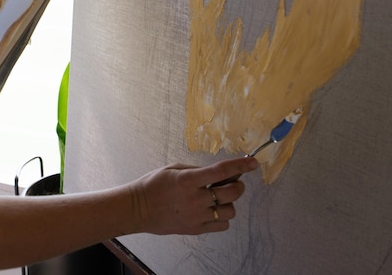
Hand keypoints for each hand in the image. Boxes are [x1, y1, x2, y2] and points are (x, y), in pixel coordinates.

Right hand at [130, 156, 258, 234]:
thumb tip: (218, 173)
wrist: (138, 208)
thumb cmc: (153, 185)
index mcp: (189, 180)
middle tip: (234, 182)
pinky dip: (222, 216)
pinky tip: (212, 209)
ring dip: (229, 202)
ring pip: (230, 211)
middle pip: (232, 193)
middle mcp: (195, 199)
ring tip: (218, 198)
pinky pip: (221, 224)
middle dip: (238, 185)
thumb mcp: (174, 169)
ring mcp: (196, 216)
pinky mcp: (196, 229)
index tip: (252, 163)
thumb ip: (197, 171)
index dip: (240, 166)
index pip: (221, 171)